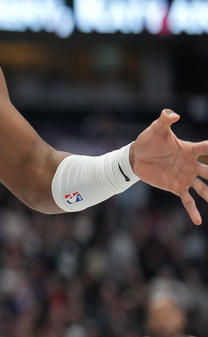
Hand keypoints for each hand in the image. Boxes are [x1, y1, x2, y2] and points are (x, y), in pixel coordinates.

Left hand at [132, 109, 207, 223]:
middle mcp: (192, 165)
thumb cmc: (148, 140)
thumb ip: (165, 119)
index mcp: (190, 150)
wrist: (136, 157)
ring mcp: (185, 177)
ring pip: (204, 188)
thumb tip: (173, 114)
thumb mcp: (156, 128)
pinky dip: (193, 211)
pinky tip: (199, 222)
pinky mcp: (176, 187)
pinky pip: (187, 200)